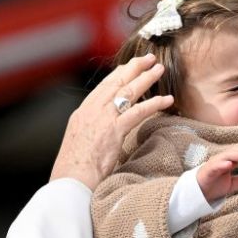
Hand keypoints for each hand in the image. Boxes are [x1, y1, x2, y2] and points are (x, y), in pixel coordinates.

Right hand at [50, 54, 173, 189]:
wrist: (70, 180)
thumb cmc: (73, 170)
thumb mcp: (79, 144)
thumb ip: (91, 134)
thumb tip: (101, 136)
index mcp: (82, 113)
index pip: (102, 88)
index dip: (117, 75)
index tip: (128, 67)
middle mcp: (91, 110)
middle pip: (115, 82)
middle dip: (133, 68)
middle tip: (148, 58)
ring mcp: (102, 118)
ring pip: (128, 91)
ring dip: (146, 78)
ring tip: (159, 69)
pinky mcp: (114, 129)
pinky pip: (138, 111)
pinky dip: (154, 103)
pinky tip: (166, 99)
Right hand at [197, 149, 237, 202]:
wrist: (198, 193)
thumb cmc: (213, 185)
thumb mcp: (231, 184)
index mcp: (228, 161)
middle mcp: (222, 159)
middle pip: (237, 152)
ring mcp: (215, 163)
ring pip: (228, 155)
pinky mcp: (208, 170)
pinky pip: (216, 165)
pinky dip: (222, 164)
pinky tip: (230, 164)